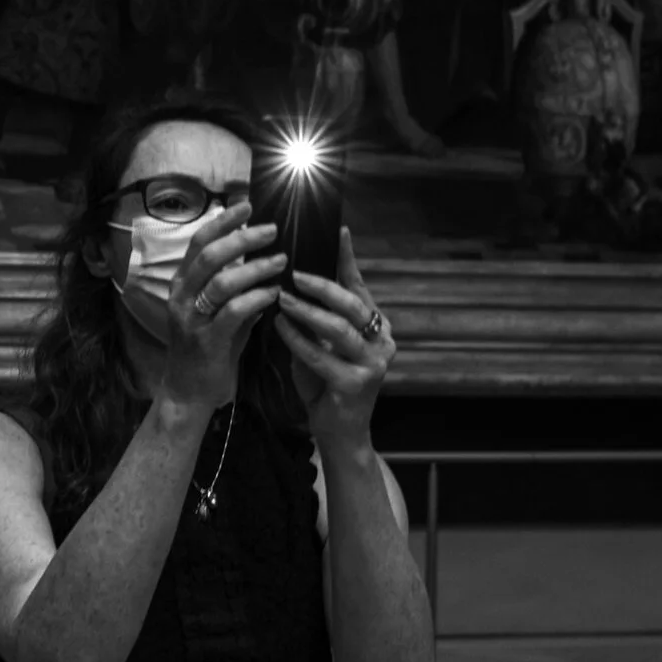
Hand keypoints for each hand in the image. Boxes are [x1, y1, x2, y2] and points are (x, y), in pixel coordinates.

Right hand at [141, 202, 286, 416]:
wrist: (190, 393)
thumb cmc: (209, 348)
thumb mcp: (220, 311)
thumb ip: (235, 286)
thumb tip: (263, 257)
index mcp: (182, 283)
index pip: (198, 241)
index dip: (222, 221)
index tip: (247, 206)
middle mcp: (181, 296)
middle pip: (209, 255)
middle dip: (242, 238)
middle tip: (272, 229)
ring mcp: (191, 319)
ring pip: (222, 281)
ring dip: (255, 267)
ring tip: (281, 260)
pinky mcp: (207, 341)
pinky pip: (234, 311)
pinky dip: (257, 297)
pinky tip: (275, 292)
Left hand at [275, 228, 393, 453]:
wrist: (338, 430)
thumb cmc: (326, 381)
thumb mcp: (323, 342)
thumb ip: (317, 314)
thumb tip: (294, 276)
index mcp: (376, 326)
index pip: (360, 286)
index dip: (348, 259)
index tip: (338, 230)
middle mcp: (382, 341)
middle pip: (353, 305)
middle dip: (323, 285)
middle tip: (294, 273)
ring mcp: (373, 364)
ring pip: (339, 329)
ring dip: (307, 312)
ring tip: (282, 298)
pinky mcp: (357, 385)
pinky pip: (322, 356)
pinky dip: (298, 340)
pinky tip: (280, 326)